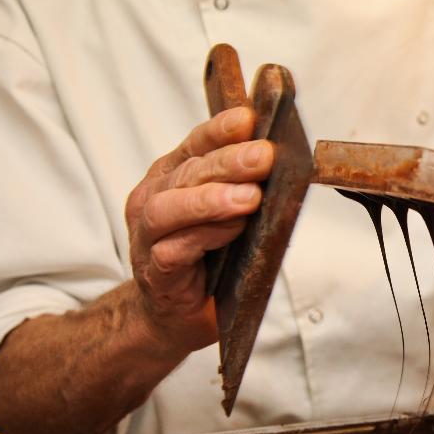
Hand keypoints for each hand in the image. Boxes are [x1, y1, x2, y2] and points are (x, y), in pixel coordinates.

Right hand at [124, 107, 272, 351]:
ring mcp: (148, 235)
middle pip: (189, 172)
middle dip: (229, 162)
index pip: (196, 144)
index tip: (249, 118)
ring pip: (170, 208)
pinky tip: (231, 231)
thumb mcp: (227, 214)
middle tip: (264, 156)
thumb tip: (285, 163)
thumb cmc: (205, 258)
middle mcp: (154, 198)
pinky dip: (204, 237)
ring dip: (212, 199)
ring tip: (249, 197)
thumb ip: (245, 187)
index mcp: (173, 176)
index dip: (220, 130)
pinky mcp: (155, 271)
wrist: (172, 315)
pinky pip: (174, 251)